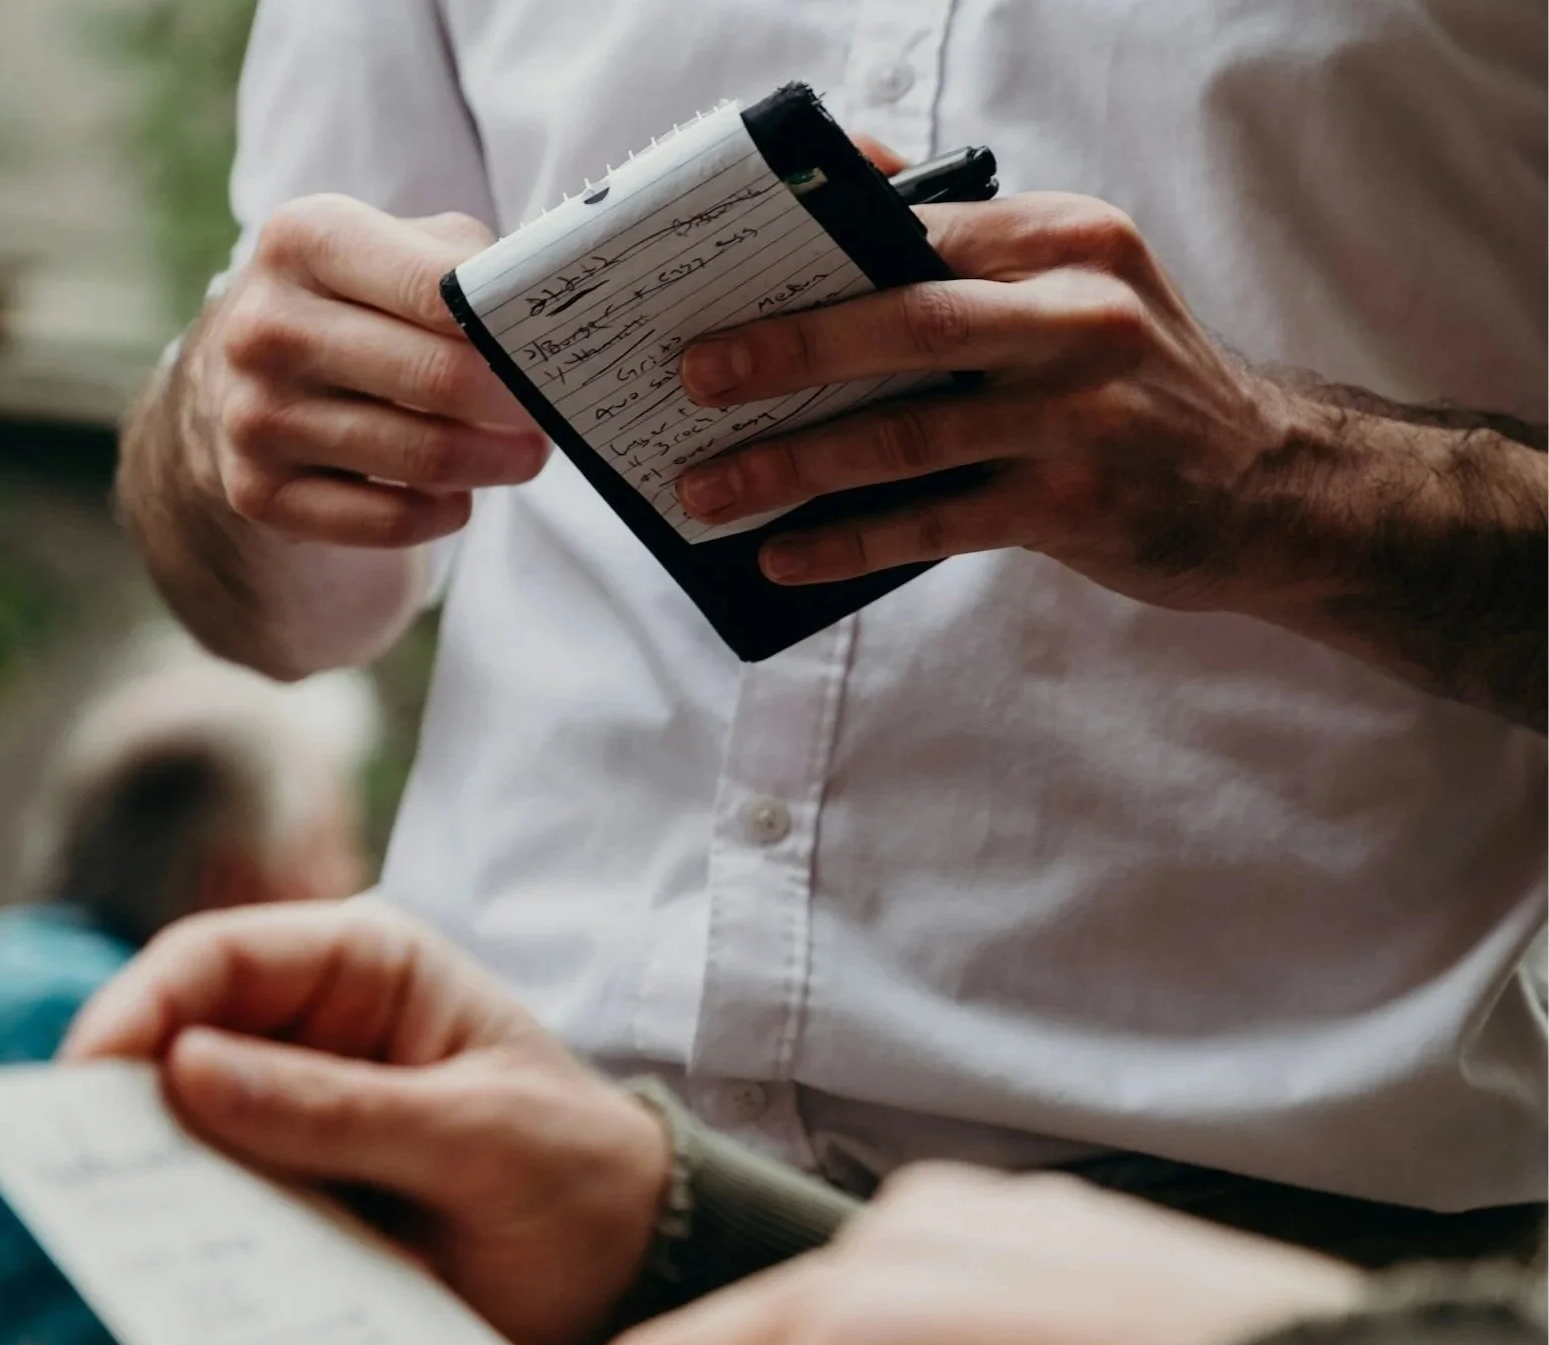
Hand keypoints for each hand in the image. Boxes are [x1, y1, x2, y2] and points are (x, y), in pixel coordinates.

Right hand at [62, 899, 668, 1344]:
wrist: (632, 1274)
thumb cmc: (580, 1172)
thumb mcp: (480, 1135)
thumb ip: (344, 1109)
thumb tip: (186, 1070)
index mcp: (368, 970)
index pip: (218, 958)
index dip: (142, 1006)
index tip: (88, 1078)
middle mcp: (315, 1036)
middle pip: (176, 1049)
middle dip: (123, 1108)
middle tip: (77, 1179)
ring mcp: (296, 1127)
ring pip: (182, 1142)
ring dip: (150, 1189)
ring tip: (121, 1246)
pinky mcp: (295, 1208)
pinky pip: (215, 1220)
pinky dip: (190, 1250)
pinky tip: (176, 1292)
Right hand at [189, 197, 549, 549]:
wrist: (240, 382)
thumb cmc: (354, 308)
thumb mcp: (395, 250)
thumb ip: (469, 265)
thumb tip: (545, 306)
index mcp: (304, 240)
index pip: (439, 288)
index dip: (511, 329)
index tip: (551, 354)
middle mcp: (267, 327)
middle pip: (440, 379)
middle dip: (516, 406)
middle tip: (552, 416)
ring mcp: (255, 415)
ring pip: (423, 457)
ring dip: (493, 463)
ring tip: (523, 456)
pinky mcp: (259, 493)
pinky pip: (390, 521)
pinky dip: (443, 513)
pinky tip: (457, 496)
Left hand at [672, 193, 1295, 609]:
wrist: (1269, 486)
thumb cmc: (1141, 385)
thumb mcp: (1081, 285)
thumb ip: (971, 245)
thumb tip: (852, 175)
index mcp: (1066, 241)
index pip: (916, 231)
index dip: (808, 256)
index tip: (717, 281)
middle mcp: (1079, 316)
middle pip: (902, 324)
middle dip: (783, 350)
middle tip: (690, 377)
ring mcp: (1080, 415)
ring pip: (905, 436)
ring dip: (791, 466)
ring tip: (707, 490)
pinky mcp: (1075, 504)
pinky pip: (934, 523)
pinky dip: (850, 541)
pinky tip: (785, 554)